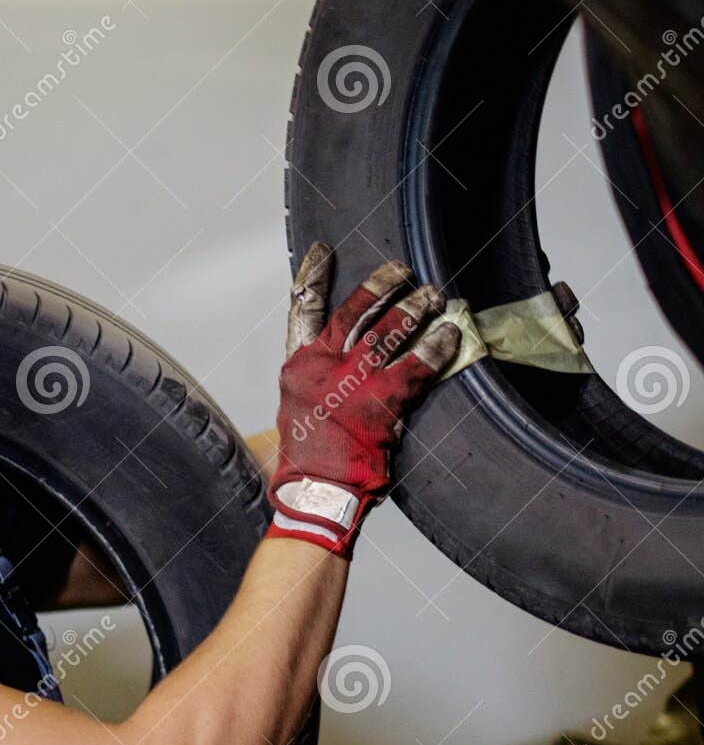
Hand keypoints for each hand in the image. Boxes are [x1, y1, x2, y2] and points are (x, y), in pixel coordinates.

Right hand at [266, 242, 461, 558]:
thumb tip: (328, 368)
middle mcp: (321, 368)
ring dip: (415, 309)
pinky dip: (436, 346)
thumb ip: (312, 384)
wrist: (315, 493)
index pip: (301, 310)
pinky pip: (416, 363)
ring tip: (434, 295)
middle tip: (402, 270)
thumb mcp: (293, 414)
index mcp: (297, 368)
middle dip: (380, 285)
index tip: (324, 251)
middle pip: (353, 311)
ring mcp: (352, 383)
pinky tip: (451, 334)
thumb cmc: (306, 461)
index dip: (312, 276)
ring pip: (387, 331)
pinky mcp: (381, 401)